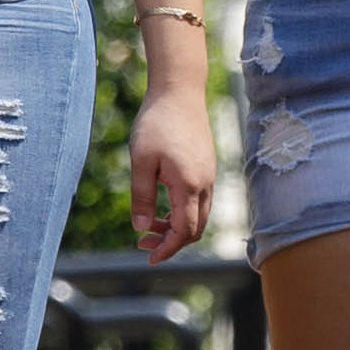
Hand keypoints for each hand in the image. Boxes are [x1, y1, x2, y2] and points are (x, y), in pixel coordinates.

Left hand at [126, 51, 215, 258]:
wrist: (179, 91)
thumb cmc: (157, 124)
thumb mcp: (141, 162)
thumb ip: (142, 198)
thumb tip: (142, 229)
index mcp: (189, 185)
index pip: (184, 231)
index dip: (167, 249)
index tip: (149, 258)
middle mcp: (204, 184)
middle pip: (195, 228)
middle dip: (171, 242)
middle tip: (142, 242)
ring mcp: (208, 175)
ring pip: (199, 215)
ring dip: (176, 227)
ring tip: (149, 225)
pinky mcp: (206, 166)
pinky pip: (200, 200)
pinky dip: (182, 211)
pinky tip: (162, 205)